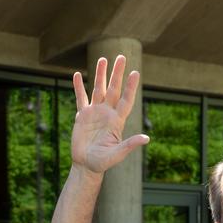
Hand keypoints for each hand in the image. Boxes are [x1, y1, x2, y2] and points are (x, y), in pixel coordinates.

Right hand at [71, 56, 148, 173]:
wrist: (86, 165)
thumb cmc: (103, 162)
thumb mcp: (117, 154)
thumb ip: (129, 145)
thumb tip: (146, 138)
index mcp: (116, 121)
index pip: (125, 100)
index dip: (130, 87)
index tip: (135, 73)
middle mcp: (107, 114)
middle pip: (113, 89)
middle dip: (117, 74)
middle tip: (121, 57)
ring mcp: (94, 113)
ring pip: (98, 90)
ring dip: (100, 75)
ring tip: (102, 59)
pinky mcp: (82, 116)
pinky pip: (80, 98)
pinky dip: (78, 87)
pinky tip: (76, 74)